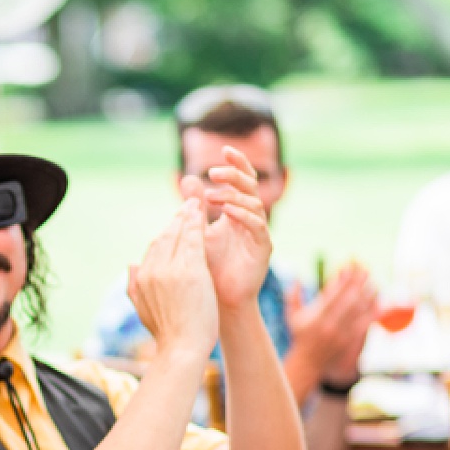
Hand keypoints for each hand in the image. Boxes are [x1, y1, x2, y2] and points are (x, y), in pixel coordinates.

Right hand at [127, 197, 219, 361]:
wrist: (181, 349)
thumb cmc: (168, 336)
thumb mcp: (143, 310)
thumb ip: (134, 286)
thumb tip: (130, 264)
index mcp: (142, 278)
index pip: (154, 247)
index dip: (167, 232)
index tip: (176, 223)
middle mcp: (152, 270)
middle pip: (164, 236)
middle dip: (176, 219)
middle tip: (188, 204)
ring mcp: (170, 269)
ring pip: (178, 233)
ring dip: (187, 215)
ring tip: (196, 202)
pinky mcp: (189, 270)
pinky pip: (193, 238)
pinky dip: (197, 221)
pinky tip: (203, 210)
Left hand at [182, 146, 273, 308]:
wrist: (217, 300)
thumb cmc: (208, 267)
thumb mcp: (198, 230)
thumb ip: (195, 205)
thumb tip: (186, 177)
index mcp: (237, 210)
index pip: (241, 180)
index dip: (237, 164)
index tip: (224, 149)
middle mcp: (251, 218)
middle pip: (250, 187)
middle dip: (235, 176)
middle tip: (214, 172)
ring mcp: (259, 232)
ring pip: (254, 204)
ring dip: (233, 196)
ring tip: (212, 196)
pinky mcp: (263, 248)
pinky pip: (257, 226)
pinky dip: (242, 216)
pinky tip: (227, 212)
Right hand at [285, 263, 378, 386]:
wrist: (308, 363)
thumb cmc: (300, 336)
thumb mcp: (292, 316)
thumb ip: (293, 296)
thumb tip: (296, 278)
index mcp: (315, 316)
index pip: (331, 294)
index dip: (341, 279)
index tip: (349, 266)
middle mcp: (328, 324)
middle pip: (347, 299)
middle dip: (357, 283)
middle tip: (366, 269)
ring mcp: (340, 334)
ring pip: (358, 311)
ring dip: (368, 295)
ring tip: (374, 282)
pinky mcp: (349, 341)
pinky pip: (363, 324)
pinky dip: (372, 313)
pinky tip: (379, 303)